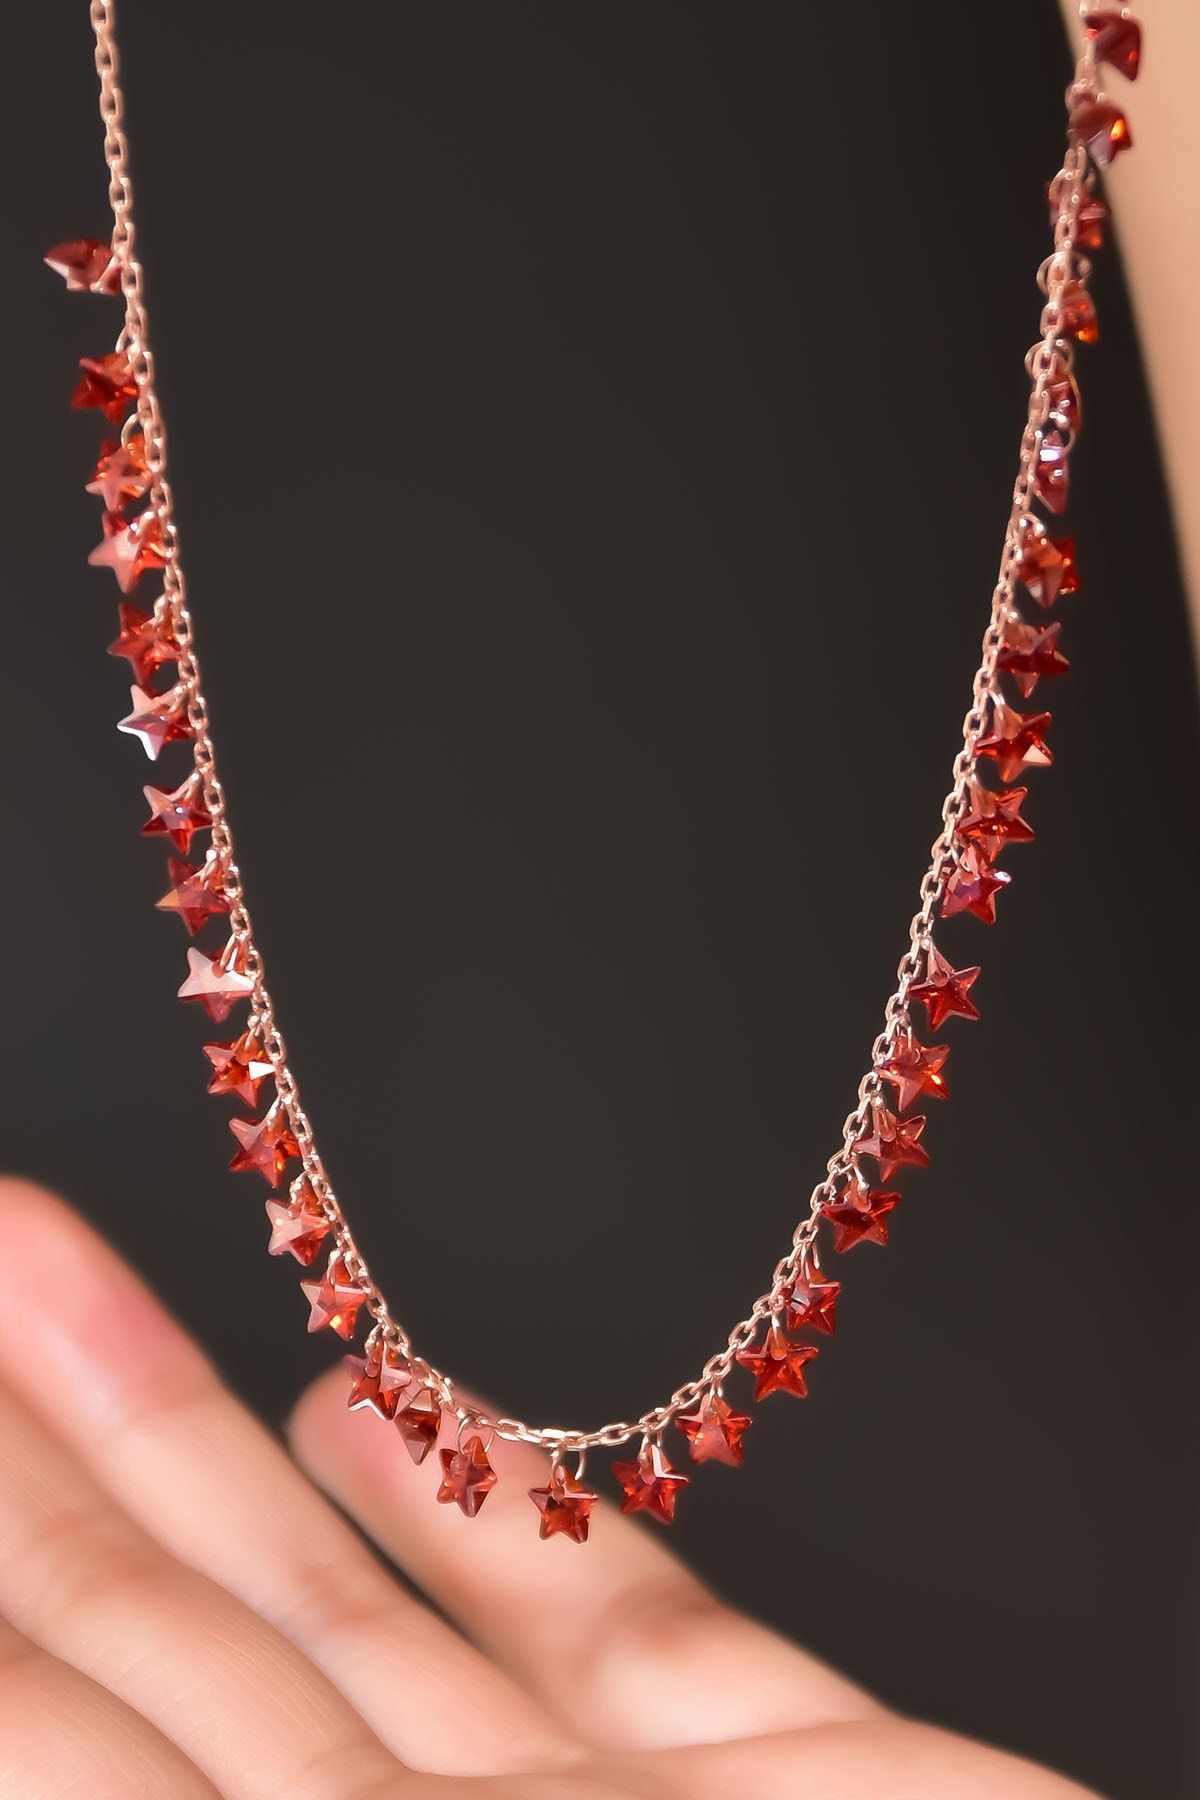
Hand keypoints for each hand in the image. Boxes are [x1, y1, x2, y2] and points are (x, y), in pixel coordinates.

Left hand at [0, 1178, 1095, 1797]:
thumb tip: (37, 1721)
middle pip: (164, 1672)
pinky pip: (610, 1643)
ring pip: (346, 1627)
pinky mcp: (799, 1797)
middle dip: (36, 1463)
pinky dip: (482, 1521)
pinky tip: (362, 1398)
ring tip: (42, 1248)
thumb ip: (206, 1789)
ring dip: (183, 1435)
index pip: (62, 1760)